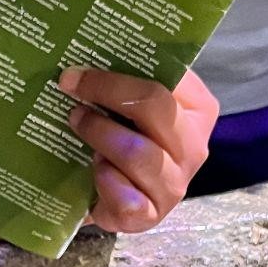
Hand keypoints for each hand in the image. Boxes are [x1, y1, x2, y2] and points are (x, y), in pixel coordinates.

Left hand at [59, 67, 218, 232]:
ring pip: (137, 151)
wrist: (113, 193)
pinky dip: (104, 181)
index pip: (168, 77)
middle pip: (154, 106)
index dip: (118, 72)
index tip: (77, 68)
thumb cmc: (125, 134)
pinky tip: (94, 171)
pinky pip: (128, 198)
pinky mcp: (152, 215)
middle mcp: (194, 146)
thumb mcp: (132, 102)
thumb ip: (127, 77)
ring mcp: (176, 184)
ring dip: (99, 133)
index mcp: (198, 109)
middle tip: (69, 88)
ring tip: (76, 123)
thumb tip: (84, 50)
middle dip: (106, 93)